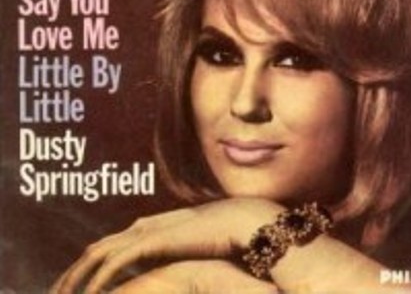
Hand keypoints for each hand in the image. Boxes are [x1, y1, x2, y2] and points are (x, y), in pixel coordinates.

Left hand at [51, 198, 283, 293]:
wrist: (241, 221)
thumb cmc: (221, 235)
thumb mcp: (192, 249)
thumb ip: (175, 257)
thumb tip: (163, 274)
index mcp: (148, 228)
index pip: (107, 247)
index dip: (87, 267)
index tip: (73, 288)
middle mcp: (141, 227)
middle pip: (95, 250)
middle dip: (72, 274)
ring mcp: (145, 231)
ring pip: (97, 255)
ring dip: (76, 277)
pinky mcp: (152, 240)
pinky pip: (114, 262)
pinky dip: (98, 280)